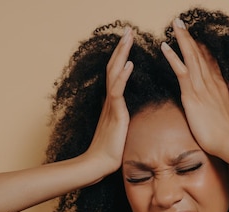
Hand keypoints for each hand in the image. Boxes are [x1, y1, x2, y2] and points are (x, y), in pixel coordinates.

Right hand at [85, 27, 133, 172]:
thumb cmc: (109, 152)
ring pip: (114, 73)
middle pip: (114, 67)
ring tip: (128, 37)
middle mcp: (110, 100)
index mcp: (113, 103)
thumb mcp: (120, 131)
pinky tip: (129, 63)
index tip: (128, 42)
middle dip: (121, 48)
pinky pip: (117, 91)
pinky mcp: (114, 114)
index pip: (116, 73)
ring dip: (122, 54)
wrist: (98, 165)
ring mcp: (111, 106)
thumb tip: (130, 117)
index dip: (122, 57)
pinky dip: (123, 76)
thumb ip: (124, 120)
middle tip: (128, 30)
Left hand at [161, 18, 228, 157]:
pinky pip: (180, 70)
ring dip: (182, 39)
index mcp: (221, 86)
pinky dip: (172, 57)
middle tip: (181, 24)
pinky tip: (164, 46)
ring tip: (174, 26)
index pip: (211, 62)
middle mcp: (212, 82)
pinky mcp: (192, 94)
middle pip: (200, 54)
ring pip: (191, 57)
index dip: (203, 49)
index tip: (197, 38)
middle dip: (190, 38)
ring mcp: (202, 86)